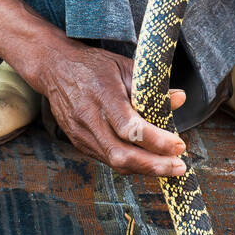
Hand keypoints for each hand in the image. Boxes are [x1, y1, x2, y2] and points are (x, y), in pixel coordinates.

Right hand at [39, 42, 188, 177]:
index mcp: (102, 94)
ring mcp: (81, 134)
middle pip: (121, 154)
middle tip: (179, 167)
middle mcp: (89, 118)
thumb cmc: (94, 65)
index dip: (156, 141)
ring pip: (115, 162)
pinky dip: (131, 164)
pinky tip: (148, 161)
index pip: (130, 128)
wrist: (55, 69)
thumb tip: (180, 99)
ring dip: (145, 169)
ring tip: (170, 167)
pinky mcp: (79, 143)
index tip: (179, 144)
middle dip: (154, 166)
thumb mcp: (124, 66)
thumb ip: (151, 87)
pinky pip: (107, 160)